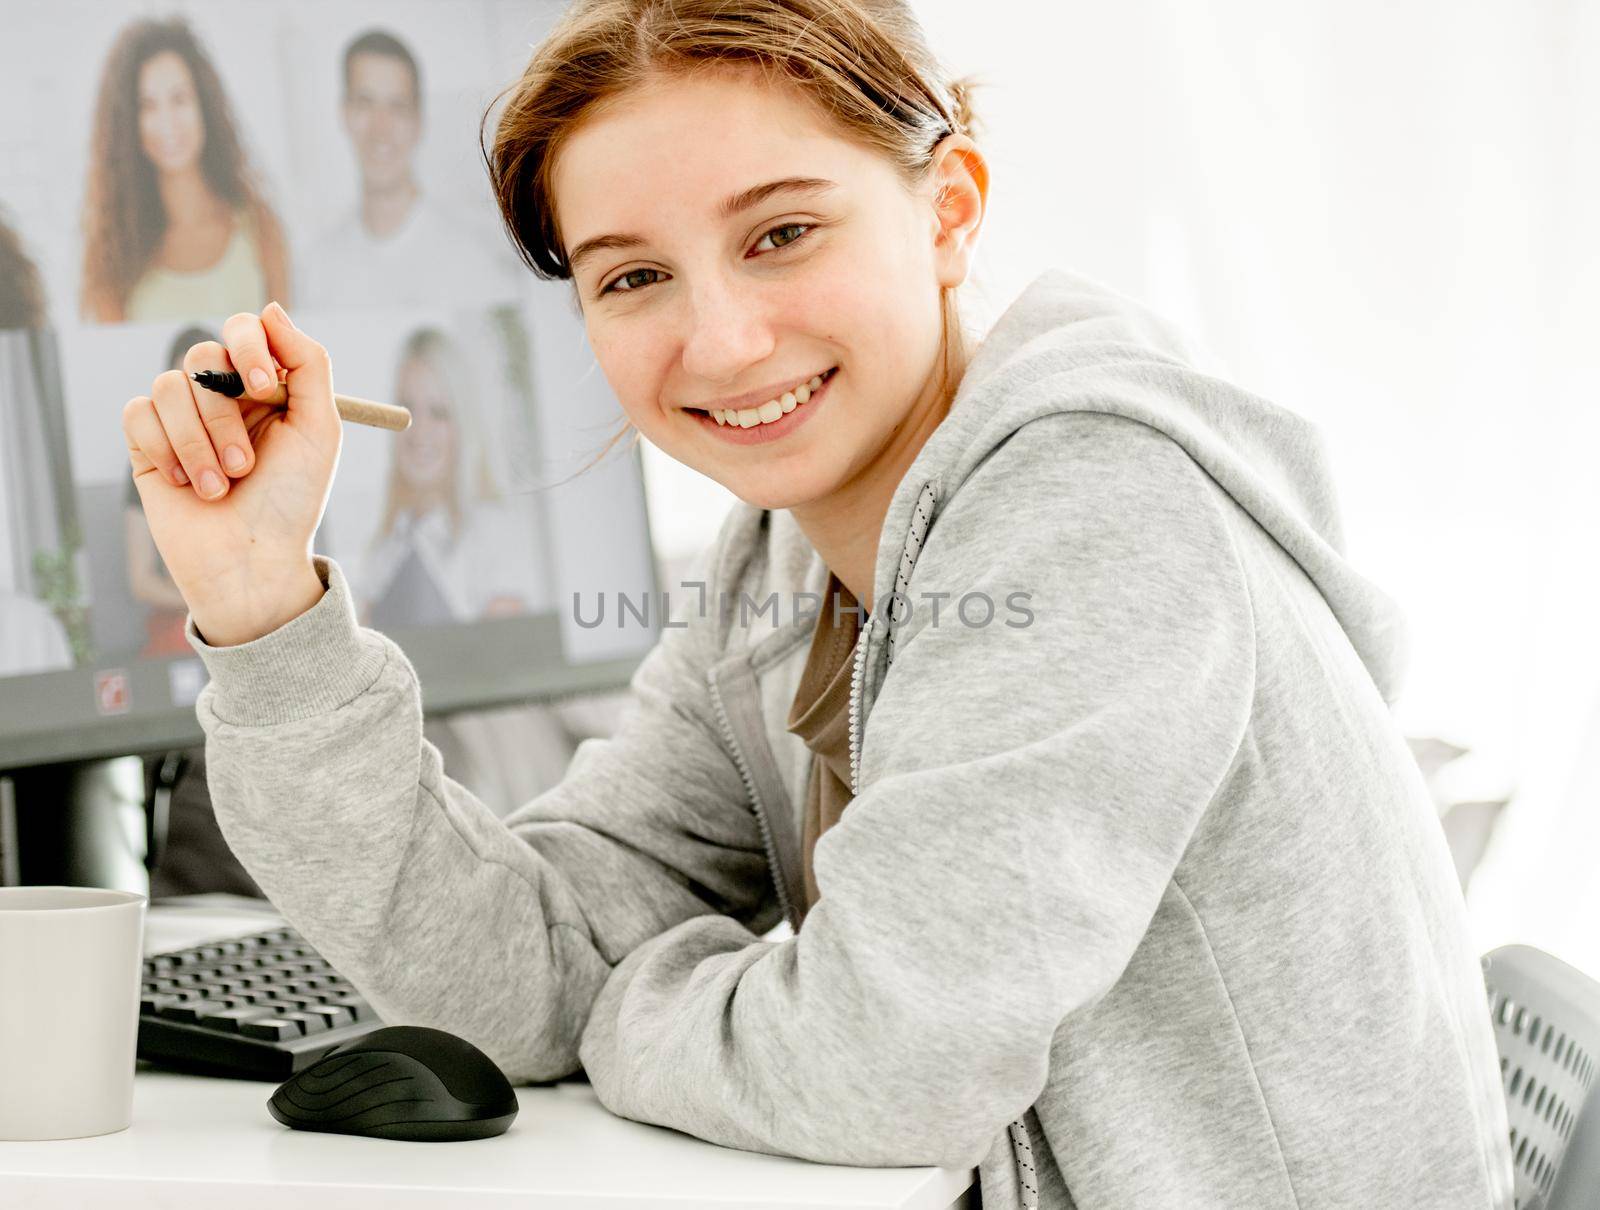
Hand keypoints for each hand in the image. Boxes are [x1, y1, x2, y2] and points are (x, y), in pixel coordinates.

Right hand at [121, 302, 340, 644]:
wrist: (250, 562)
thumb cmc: (291, 501)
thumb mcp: (320, 430)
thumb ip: (307, 365)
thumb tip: (268, 308)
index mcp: (266, 388)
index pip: (244, 330)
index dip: (249, 346)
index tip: (264, 385)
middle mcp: (223, 397)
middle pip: (202, 356)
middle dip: (224, 413)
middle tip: (246, 464)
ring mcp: (182, 419)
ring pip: (169, 386)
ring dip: (199, 442)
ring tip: (222, 486)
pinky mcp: (146, 444)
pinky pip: (138, 413)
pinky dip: (166, 450)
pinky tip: (187, 485)